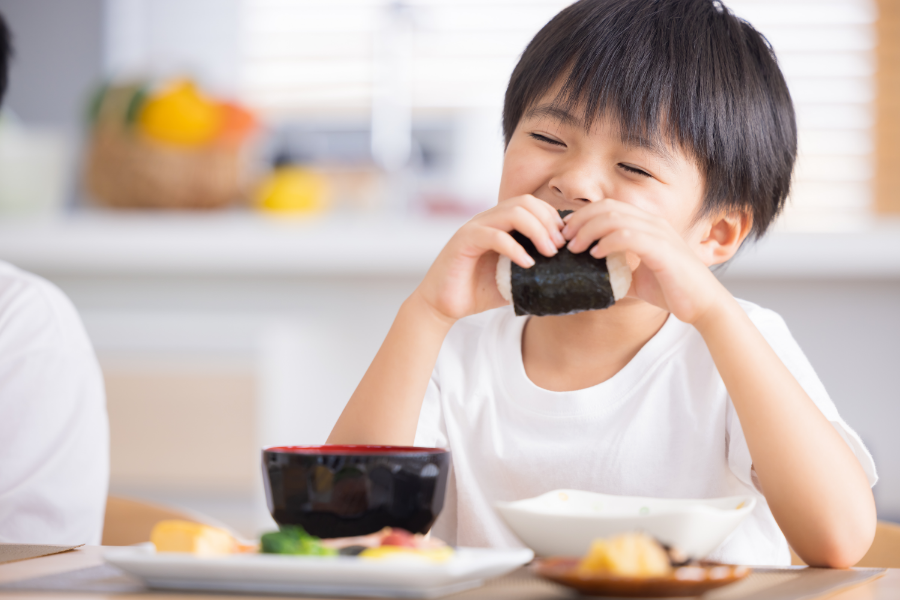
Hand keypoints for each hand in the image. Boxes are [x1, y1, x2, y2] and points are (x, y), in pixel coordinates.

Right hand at [414, 195, 565, 321]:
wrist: (443, 305)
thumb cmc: (477, 291)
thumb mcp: (513, 278)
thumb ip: (533, 268)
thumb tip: (565, 272)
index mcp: (499, 223)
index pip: (531, 204)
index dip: (552, 218)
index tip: (565, 241)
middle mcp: (487, 219)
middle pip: (525, 202)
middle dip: (548, 222)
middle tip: (560, 247)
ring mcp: (474, 227)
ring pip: (512, 213)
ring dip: (537, 230)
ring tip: (549, 253)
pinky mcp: (463, 241)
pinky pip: (495, 236)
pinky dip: (515, 248)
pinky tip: (527, 264)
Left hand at [561, 199, 728, 322]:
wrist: (703, 305)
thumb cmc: (671, 290)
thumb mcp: (635, 279)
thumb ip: (614, 272)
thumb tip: (587, 279)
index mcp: (646, 225)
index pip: (608, 207)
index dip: (583, 216)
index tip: (565, 234)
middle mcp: (652, 223)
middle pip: (607, 207)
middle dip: (580, 221)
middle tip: (564, 240)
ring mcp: (659, 234)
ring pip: (615, 219)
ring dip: (589, 231)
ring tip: (575, 248)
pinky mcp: (663, 250)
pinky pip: (629, 237)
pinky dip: (608, 242)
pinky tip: (596, 254)